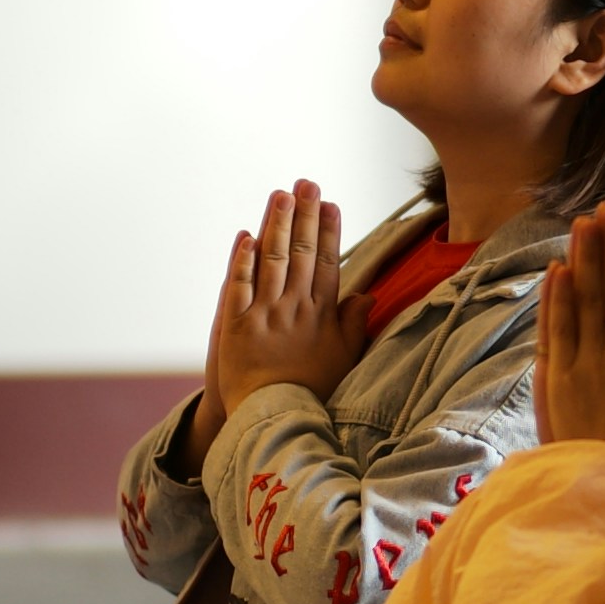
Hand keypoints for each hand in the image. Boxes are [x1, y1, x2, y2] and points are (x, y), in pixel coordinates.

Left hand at [206, 184, 370, 415]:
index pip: (328, 262)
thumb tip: (367, 295)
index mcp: (322, 315)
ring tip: (280, 194)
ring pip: (271, 259)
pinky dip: (242, 259)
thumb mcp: (343, 359)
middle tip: (306, 182)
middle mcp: (295, 308)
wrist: (275, 421)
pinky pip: (239, 285)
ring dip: (276, 224)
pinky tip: (246, 235)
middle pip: (301, 252)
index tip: (331, 203)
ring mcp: (265, 315)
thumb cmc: (312, 394)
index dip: (330, 231)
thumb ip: (354, 325)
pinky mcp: (237, 326)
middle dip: (304, 215)